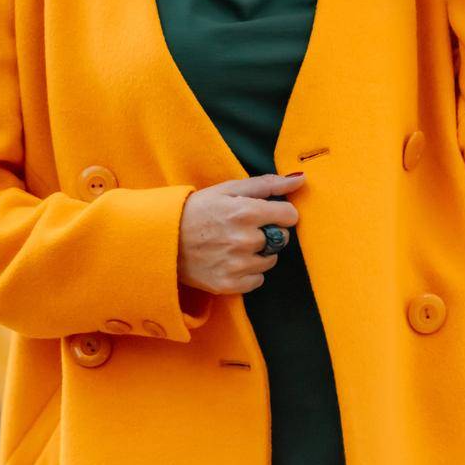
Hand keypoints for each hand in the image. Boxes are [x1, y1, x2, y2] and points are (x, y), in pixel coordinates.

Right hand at [178, 171, 304, 295]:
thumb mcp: (228, 189)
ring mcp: (237, 265)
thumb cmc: (197, 209)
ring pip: (270, 260)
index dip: (280, 213)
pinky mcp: (229, 284)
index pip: (289, 216)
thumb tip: (300, 179)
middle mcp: (245, 240)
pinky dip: (248, 272)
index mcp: (245, 212)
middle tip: (243, 228)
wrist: (164, 238)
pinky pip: (257, 280)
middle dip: (269, 232)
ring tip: (234, 244)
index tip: (266, 213)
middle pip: (282, 238)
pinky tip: (230, 261)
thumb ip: (267, 184)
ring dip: (258, 253)